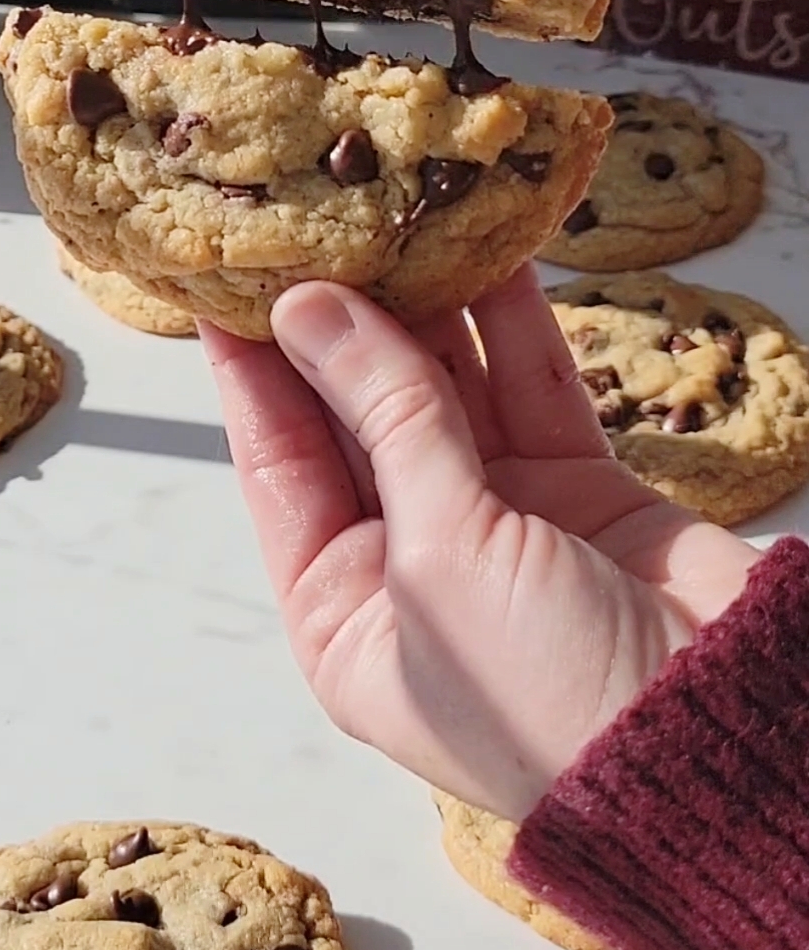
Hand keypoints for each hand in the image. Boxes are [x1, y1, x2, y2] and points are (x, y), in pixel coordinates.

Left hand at [200, 268, 756, 819]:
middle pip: (357, 418)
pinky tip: (489, 250)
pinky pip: (530, 385)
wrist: (718, 731)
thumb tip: (311, 310)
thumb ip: (385, 416)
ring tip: (393, 218)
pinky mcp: (575, 488)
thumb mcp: (440, 555)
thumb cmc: (550, 701)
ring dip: (427, 308)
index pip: (279, 466)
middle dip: (342, 323)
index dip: (255, 371)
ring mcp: (497, 523)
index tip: (230, 278)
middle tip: (316, 224)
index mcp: (345, 616)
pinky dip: (512, 320)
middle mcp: (411, 567)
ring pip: (446, 389)